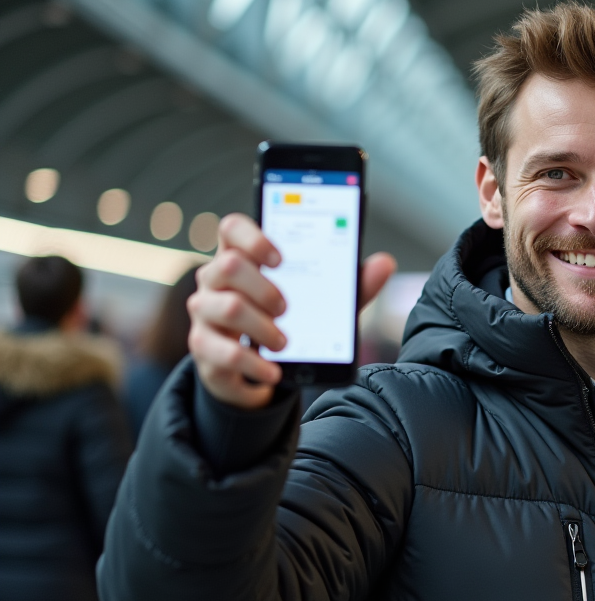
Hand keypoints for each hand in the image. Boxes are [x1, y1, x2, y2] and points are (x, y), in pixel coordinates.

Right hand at [188, 214, 396, 408]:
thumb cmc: (289, 322)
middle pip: (228, 265)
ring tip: (285, 342)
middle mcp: (215, 279)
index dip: (253, 236)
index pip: (231, 228)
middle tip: (288, 308)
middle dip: (265, 288)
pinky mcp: (203, 347)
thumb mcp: (321, 302)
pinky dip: (254, 364)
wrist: (260, 368)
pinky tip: (274, 372)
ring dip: (262, 328)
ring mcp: (204, 312)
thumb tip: (385, 263)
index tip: (281, 258)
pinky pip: (223, 352)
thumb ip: (350, 284)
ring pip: (227, 308)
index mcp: (242, 256)